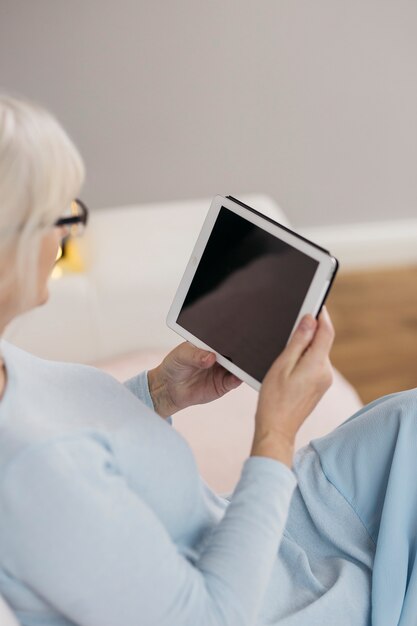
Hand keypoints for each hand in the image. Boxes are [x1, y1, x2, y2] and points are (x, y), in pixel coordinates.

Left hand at [147, 342, 241, 417]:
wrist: (168, 388)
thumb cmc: (174, 366)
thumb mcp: (181, 355)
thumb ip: (195, 355)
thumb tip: (210, 357)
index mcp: (211, 344)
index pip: (225, 339)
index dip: (231, 337)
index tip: (236, 336)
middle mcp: (220, 357)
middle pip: (235, 352)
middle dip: (240, 351)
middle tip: (242, 350)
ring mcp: (223, 370)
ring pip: (238, 367)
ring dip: (242, 366)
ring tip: (242, 365)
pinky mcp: (223, 385)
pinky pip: (234, 381)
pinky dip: (238, 379)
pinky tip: (237, 377)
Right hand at [252, 307, 334, 466]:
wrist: (277, 429)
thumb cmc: (274, 399)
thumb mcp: (282, 365)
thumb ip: (298, 341)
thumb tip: (310, 320)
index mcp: (317, 365)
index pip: (326, 331)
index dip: (322, 315)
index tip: (315, 303)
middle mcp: (326, 372)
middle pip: (322, 342)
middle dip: (309, 332)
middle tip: (291, 327)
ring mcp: (324, 381)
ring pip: (318, 354)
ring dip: (304, 347)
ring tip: (284, 354)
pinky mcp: (319, 387)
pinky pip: (315, 365)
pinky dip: (304, 359)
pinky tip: (288, 368)